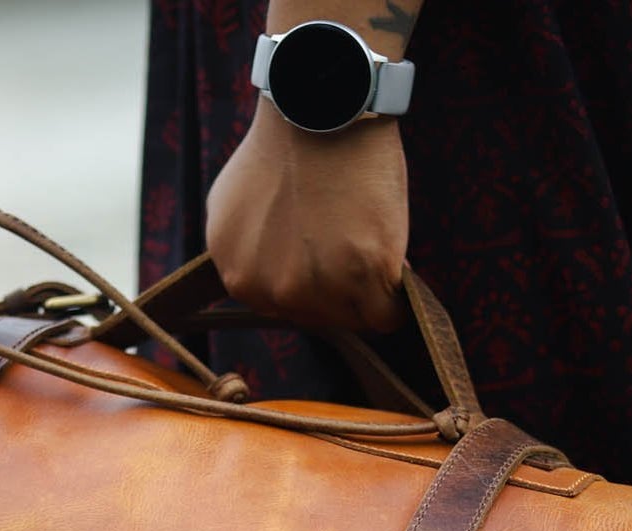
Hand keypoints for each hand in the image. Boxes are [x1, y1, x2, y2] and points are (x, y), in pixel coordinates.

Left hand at [206, 102, 408, 331]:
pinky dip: (397, 298)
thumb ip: (248, 252)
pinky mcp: (363, 274)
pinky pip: (387, 315)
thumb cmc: (284, 147)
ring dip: (368, 291)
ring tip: (369, 244)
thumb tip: (273, 281)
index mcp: (235, 273)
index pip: (284, 311)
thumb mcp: (234, 206)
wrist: (319, 109)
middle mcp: (270, 289)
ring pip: (355, 319)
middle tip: (350, 242)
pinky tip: (393, 265)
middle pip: (320, 318)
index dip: (311, 282)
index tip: (325, 252)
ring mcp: (316, 286)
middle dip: (339, 289)